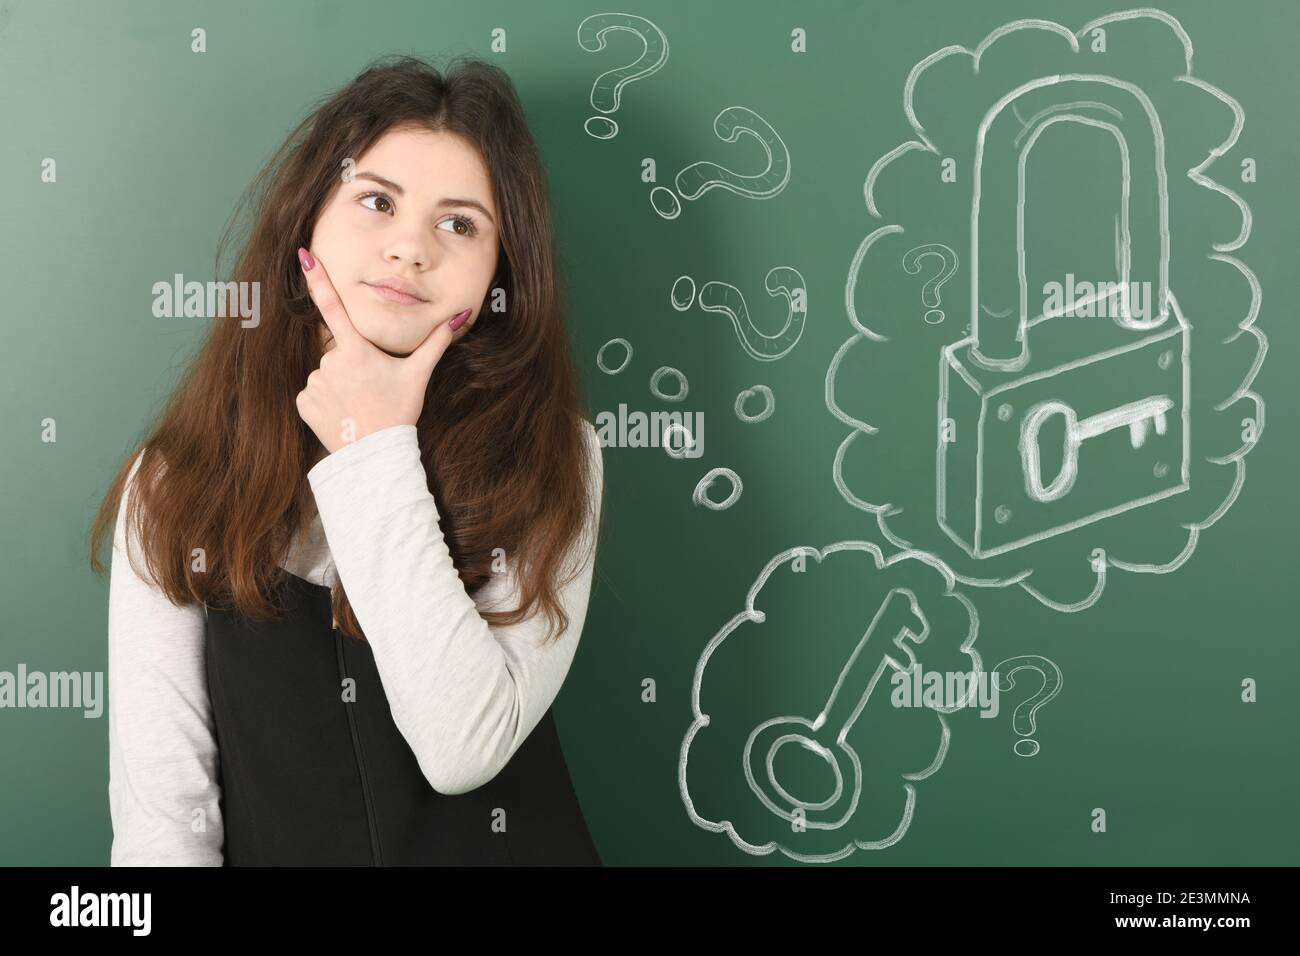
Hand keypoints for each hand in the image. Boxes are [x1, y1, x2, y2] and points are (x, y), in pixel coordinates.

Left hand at [295, 246, 453, 454]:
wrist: (375, 454)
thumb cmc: (398, 411)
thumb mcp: (418, 374)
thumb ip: (437, 341)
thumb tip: (462, 314)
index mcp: (357, 350)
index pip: (334, 307)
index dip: (318, 280)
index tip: (304, 256)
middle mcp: (331, 362)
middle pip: (337, 351)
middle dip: (351, 364)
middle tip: (370, 388)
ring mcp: (315, 382)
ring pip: (325, 373)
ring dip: (338, 383)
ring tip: (357, 404)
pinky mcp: (303, 402)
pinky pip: (313, 393)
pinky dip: (325, 401)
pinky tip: (341, 413)